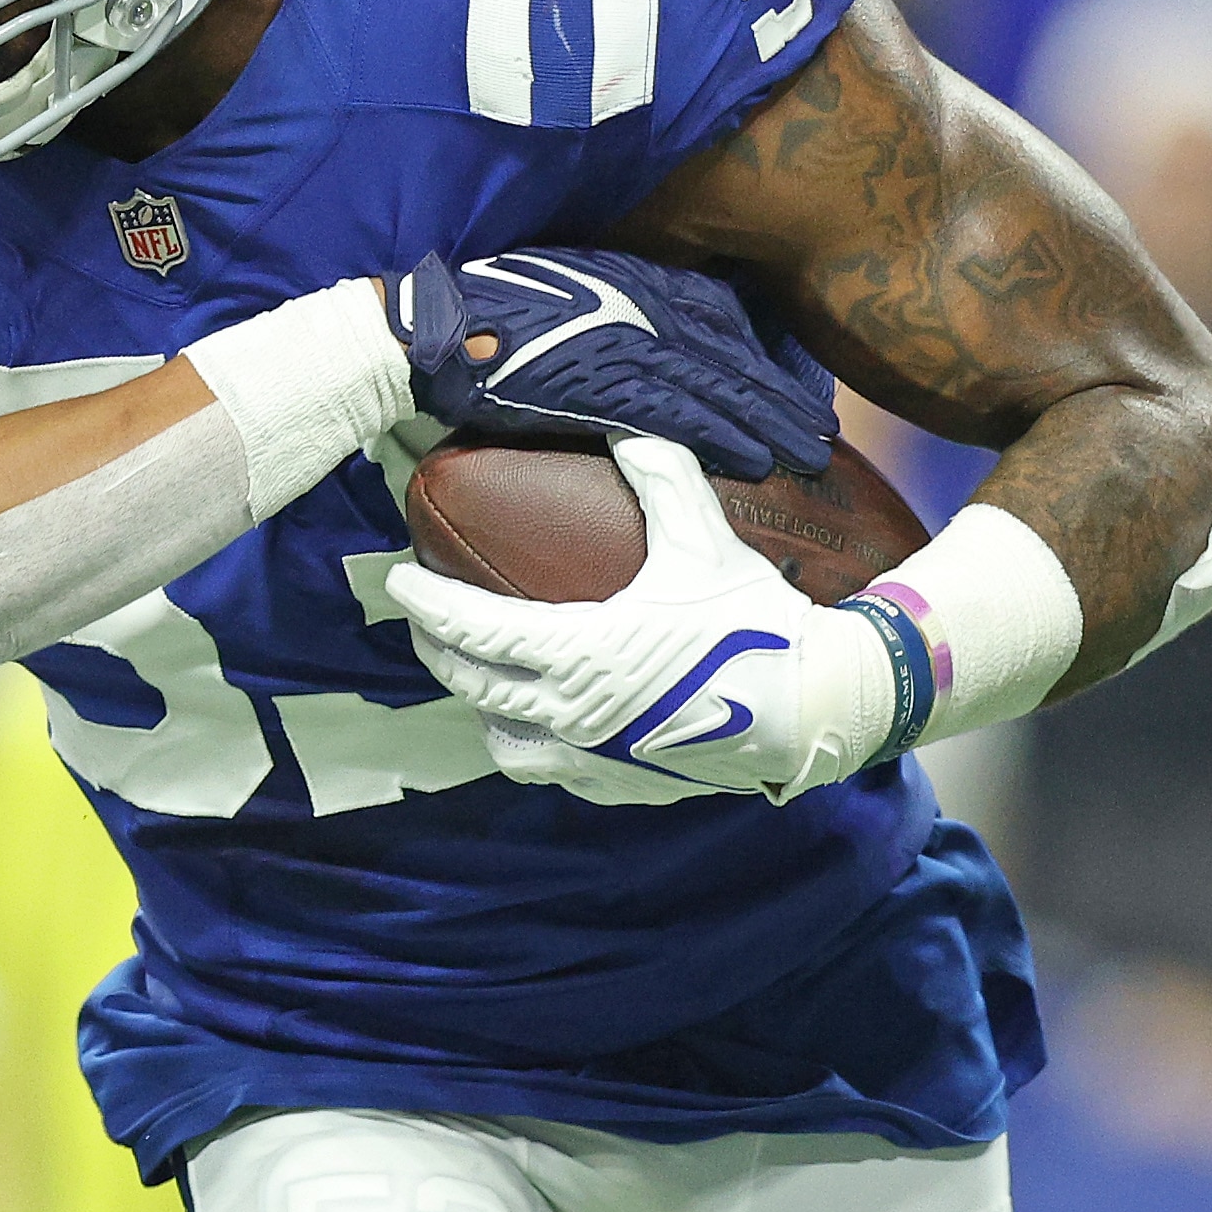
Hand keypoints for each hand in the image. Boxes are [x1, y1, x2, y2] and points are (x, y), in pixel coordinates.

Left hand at [384, 436, 908, 801]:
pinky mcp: (624, 784)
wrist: (814, 705)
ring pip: (506, 742)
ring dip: (484, 709)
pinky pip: (556, 771)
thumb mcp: (703, 541)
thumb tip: (627, 427)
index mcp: (580, 653)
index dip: (427, 606)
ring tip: (483, 678)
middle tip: (424, 624)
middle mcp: (573, 714)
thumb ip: (661, 478)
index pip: (474, 629)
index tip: (397, 583)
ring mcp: (596, 757)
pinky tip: (547, 722)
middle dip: (438, 651)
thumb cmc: (755, 622)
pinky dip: (537, 744)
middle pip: (474, 685)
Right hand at [387, 249, 837, 474]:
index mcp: (629, 275)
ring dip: (769, 420)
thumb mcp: (558, 289)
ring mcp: (629, 342)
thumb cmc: (479, 313)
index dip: (758, 351)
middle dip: (780, 391)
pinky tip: (756, 460)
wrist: (434, 328)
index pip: (717, 311)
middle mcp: (641, 302)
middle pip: (733, 351)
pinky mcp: (609, 383)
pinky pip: (683, 415)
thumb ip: (602, 307)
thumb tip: (619, 337)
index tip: (786, 382)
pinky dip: (725, 437)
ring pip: (720, 385)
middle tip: (822, 427)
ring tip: (809, 451)